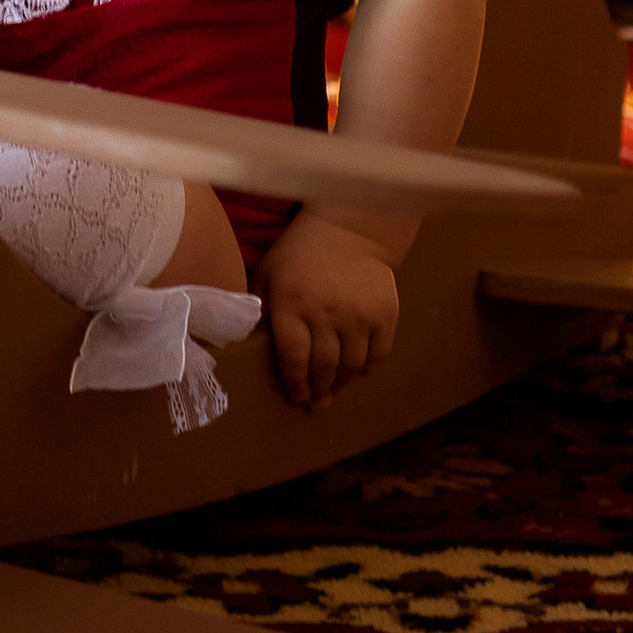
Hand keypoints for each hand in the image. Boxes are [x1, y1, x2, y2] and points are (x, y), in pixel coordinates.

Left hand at [261, 211, 400, 410]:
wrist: (348, 228)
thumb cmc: (299, 254)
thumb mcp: (268, 273)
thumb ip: (260, 309)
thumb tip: (247, 344)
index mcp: (292, 302)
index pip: (292, 356)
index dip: (294, 383)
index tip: (295, 398)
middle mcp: (326, 312)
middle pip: (323, 366)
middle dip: (318, 390)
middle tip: (316, 404)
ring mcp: (358, 314)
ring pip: (351, 365)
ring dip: (341, 383)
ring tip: (334, 391)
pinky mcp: (385, 313)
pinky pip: (379, 353)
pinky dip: (368, 368)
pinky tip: (359, 371)